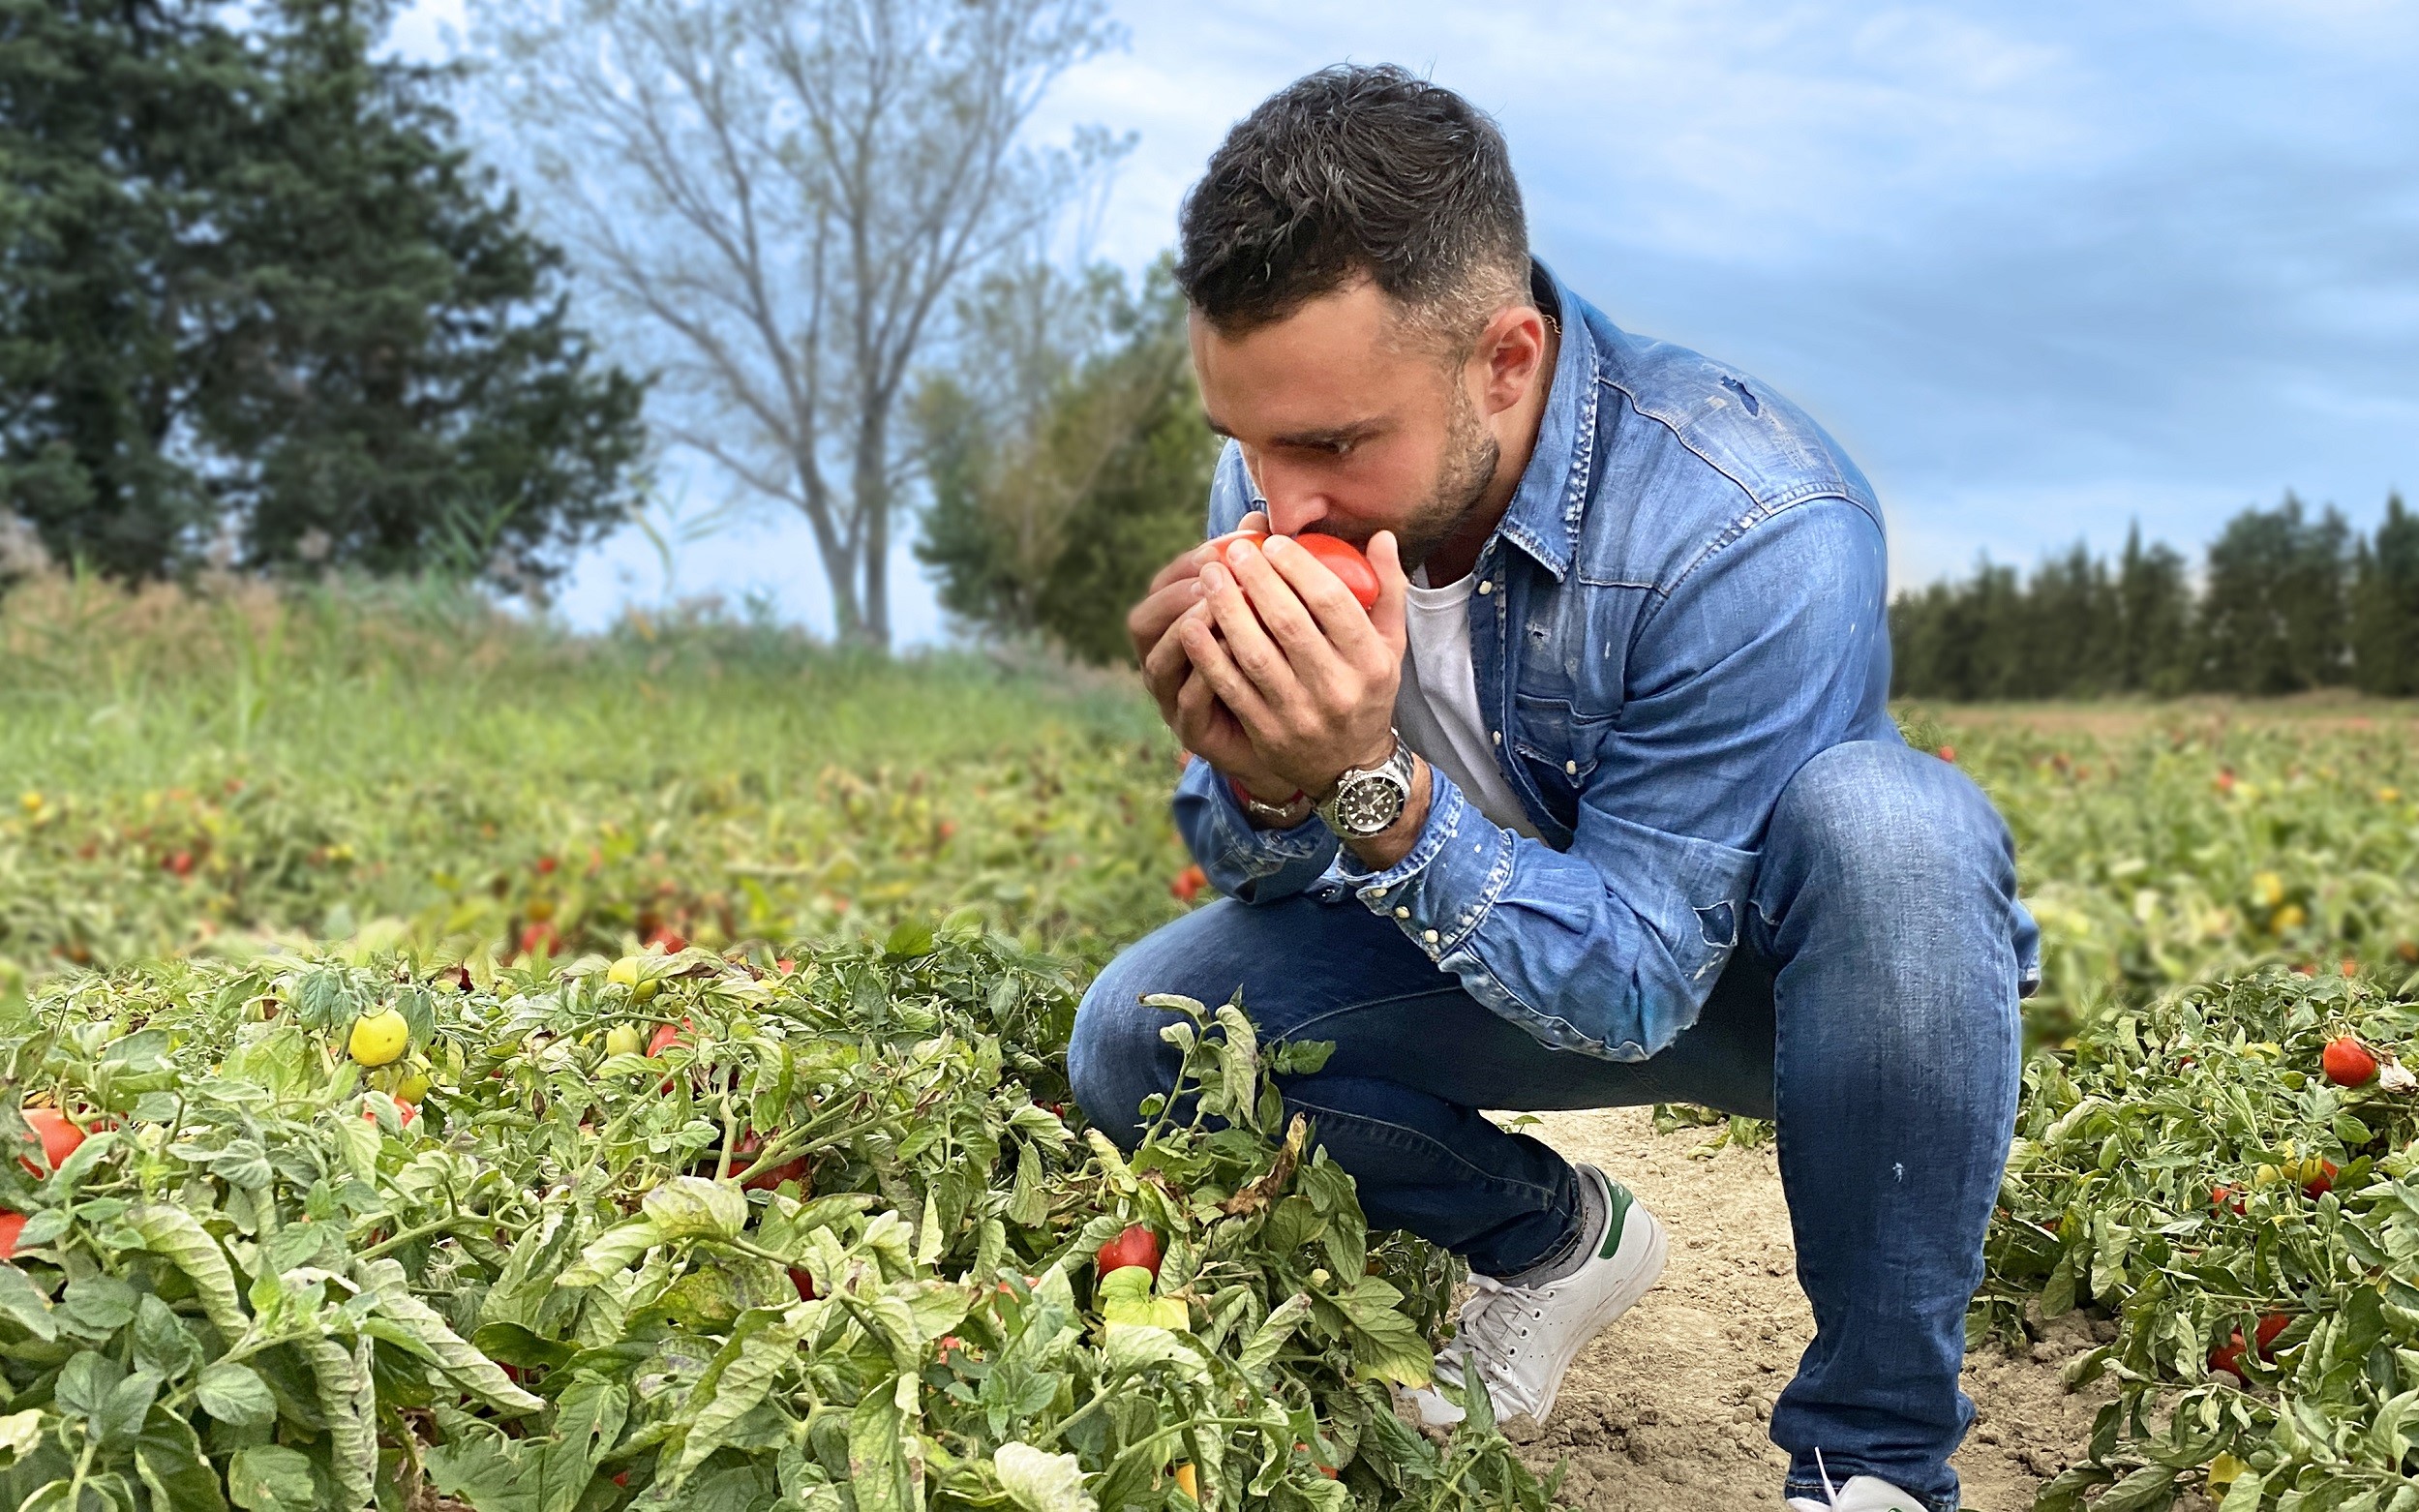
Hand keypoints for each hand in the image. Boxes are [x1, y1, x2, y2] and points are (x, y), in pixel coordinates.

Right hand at [1130, 513, 1291, 796]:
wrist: (1294, 738)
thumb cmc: (1278, 664)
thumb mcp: (1272, 612)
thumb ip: (1262, 568)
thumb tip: (1258, 514)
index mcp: (1179, 622)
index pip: (1169, 580)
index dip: (1194, 558)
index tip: (1230, 543)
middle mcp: (1164, 657)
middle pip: (1145, 617)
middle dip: (1179, 593)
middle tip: (1216, 576)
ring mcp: (1171, 695)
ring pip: (1157, 658)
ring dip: (1185, 631)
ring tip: (1217, 611)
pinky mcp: (1189, 729)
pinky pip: (1185, 700)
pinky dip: (1205, 676)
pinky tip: (1234, 657)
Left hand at [1178, 528, 1409, 799]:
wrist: (1350, 769)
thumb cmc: (1367, 690)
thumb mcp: (1390, 646)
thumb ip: (1387, 590)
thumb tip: (1382, 536)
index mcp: (1370, 661)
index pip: (1332, 602)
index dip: (1298, 567)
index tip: (1272, 544)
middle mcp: (1337, 688)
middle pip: (1289, 624)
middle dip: (1255, 580)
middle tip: (1232, 550)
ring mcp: (1300, 713)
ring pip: (1255, 654)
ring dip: (1227, 610)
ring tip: (1209, 576)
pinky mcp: (1267, 732)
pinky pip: (1232, 688)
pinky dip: (1209, 655)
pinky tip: (1191, 624)